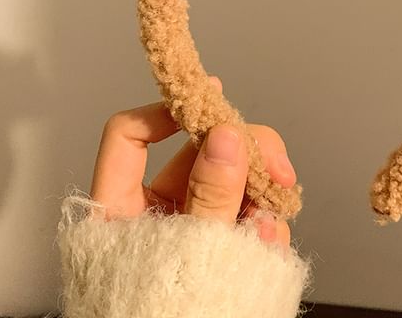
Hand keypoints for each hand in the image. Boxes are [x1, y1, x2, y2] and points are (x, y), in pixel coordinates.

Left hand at [90, 77, 295, 247]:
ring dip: (264, 190)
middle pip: (201, 152)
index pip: (128, 136)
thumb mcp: (186, 252)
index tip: (207, 105)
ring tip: (277, 215)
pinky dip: (267, 221)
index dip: (163, 111)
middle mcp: (159, 209)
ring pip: (233, 179)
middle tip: (278, 166)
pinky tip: (271, 240)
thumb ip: (210, 197)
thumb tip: (227, 135)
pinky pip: (249, 213)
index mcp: (123, 209)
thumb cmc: (164, 312)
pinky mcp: (223, 241)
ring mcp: (193, 223)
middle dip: (246, 152)